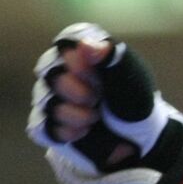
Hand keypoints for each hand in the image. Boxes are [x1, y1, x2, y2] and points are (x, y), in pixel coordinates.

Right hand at [28, 23, 182, 183]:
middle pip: (49, 70)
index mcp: (88, 56)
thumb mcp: (133, 77)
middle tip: (95, 98)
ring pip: (44, 99)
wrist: (141, 140)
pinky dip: (64, 129)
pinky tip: (84, 131)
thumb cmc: (136, 102)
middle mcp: (67, 74)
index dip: (75, 57)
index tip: (92, 71)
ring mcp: (57, 99)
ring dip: (71, 111)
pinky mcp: (52, 125)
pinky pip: (42, 125)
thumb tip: (86, 45)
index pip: (66, 43)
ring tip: (94, 117)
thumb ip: (113, 58)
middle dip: (72, 87)